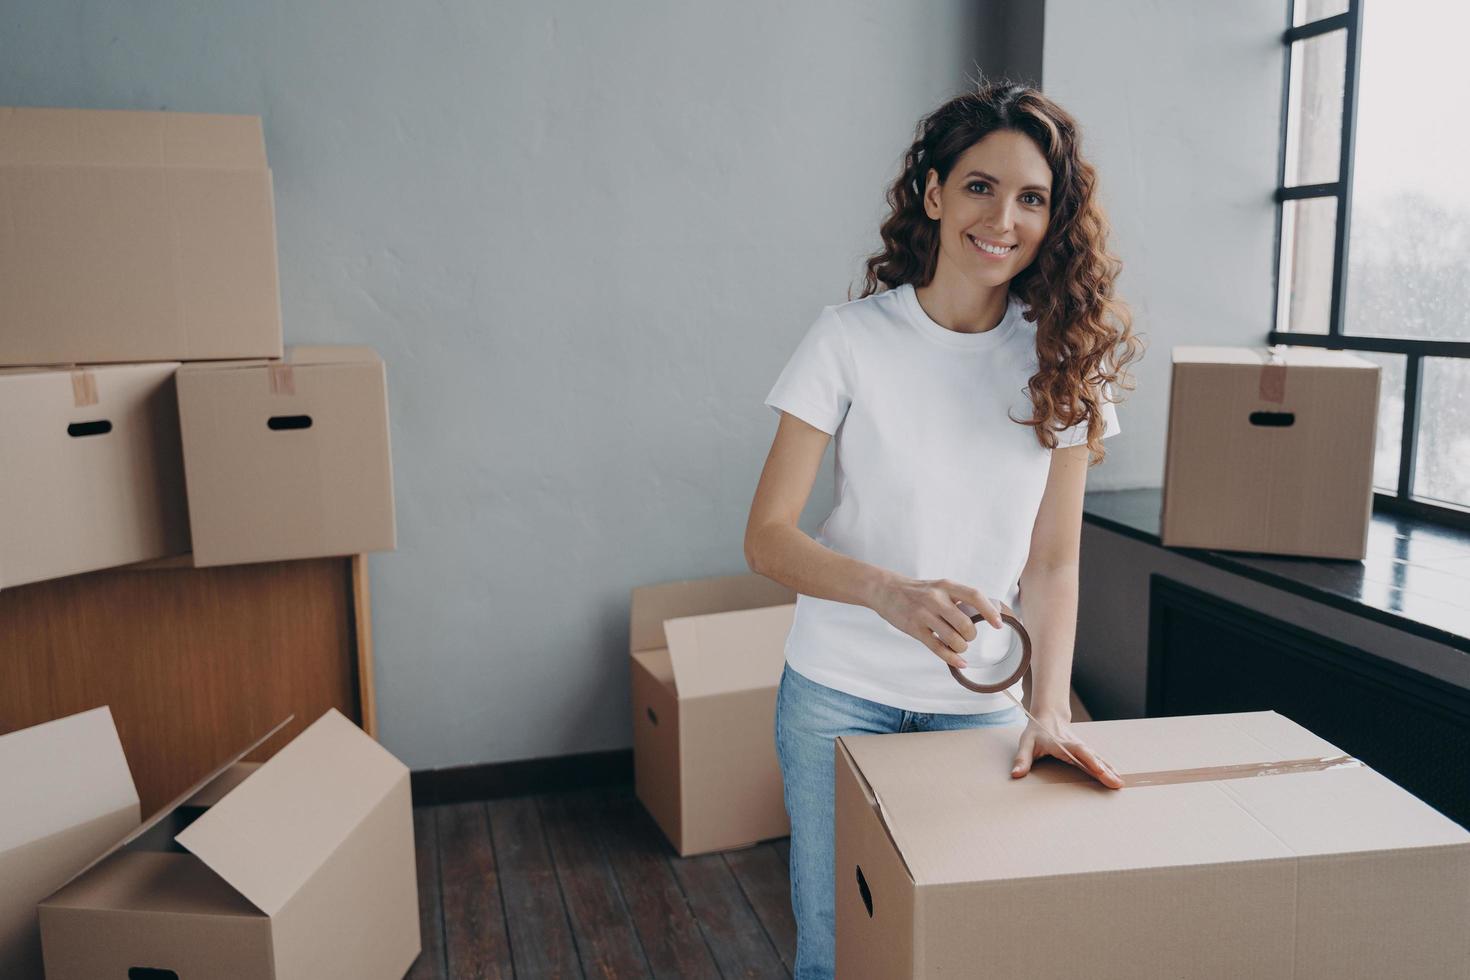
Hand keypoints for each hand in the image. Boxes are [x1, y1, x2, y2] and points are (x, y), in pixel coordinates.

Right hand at [866, 574, 1003, 669]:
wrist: (885, 590)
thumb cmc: (918, 591)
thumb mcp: (939, 587)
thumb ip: (958, 598)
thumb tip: (985, 613)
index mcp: (946, 586)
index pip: (974, 596)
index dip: (990, 611)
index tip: (999, 625)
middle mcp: (936, 599)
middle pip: (965, 624)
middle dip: (971, 635)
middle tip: (967, 636)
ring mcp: (924, 614)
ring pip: (953, 639)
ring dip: (961, 647)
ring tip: (958, 646)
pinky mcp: (914, 629)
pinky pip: (938, 648)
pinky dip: (952, 658)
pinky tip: (959, 662)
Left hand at [1012, 717, 1124, 789]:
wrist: (1048, 716)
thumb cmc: (1036, 732)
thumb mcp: (1025, 743)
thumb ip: (1021, 759)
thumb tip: (1016, 775)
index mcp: (1060, 742)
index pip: (1076, 750)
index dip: (1087, 758)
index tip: (1098, 769)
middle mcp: (1074, 745)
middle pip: (1091, 757)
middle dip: (1104, 770)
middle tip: (1116, 783)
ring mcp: (1081, 748)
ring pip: (1097, 759)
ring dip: (1109, 770)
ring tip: (1120, 783)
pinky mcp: (1085, 752)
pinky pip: (1098, 760)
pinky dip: (1108, 768)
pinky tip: (1117, 778)